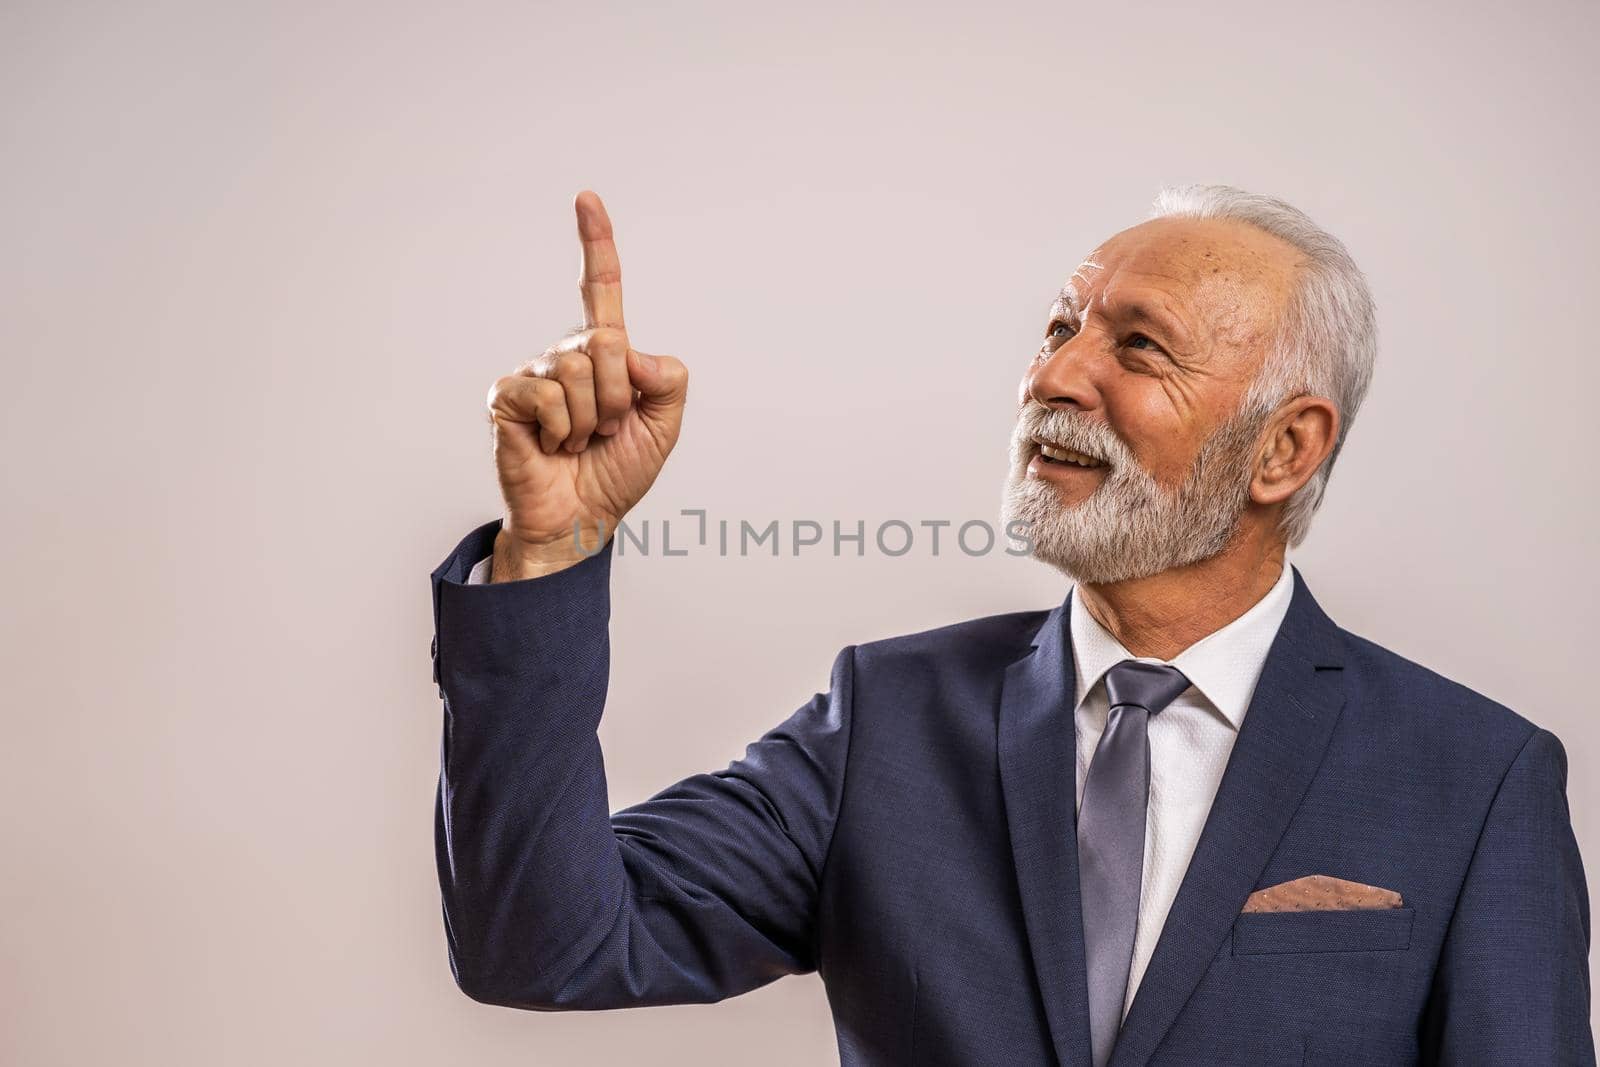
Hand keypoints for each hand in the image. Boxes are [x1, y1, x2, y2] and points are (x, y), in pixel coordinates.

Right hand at [485, 191, 688, 579]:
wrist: (581, 519)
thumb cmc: (616, 472)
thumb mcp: (665, 426)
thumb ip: (668, 380)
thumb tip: (632, 352)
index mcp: (604, 354)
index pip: (599, 288)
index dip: (595, 243)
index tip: (586, 198)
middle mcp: (566, 354)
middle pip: (607, 342)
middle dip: (620, 397)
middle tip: (606, 431)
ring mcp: (533, 373)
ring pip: (579, 370)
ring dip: (591, 419)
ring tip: (578, 441)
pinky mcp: (506, 397)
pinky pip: (548, 395)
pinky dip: (561, 428)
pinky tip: (551, 444)